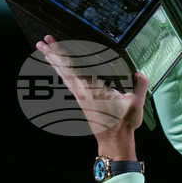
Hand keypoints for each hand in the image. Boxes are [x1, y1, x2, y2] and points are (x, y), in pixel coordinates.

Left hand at [35, 35, 147, 159]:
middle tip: (41, 42)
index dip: (61, 53)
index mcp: (92, 87)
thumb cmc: (123, 123)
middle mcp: (82, 91)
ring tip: (45, 53)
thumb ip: (140, 84)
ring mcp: (80, 97)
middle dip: (52, 54)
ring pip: (64, 76)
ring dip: (55, 63)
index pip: (72, 65)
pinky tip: (60, 71)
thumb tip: (139, 73)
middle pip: (63, 68)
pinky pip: (68, 83)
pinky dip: (62, 74)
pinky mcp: (81, 102)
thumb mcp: (136, 102)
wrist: (114, 140)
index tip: (51, 42)